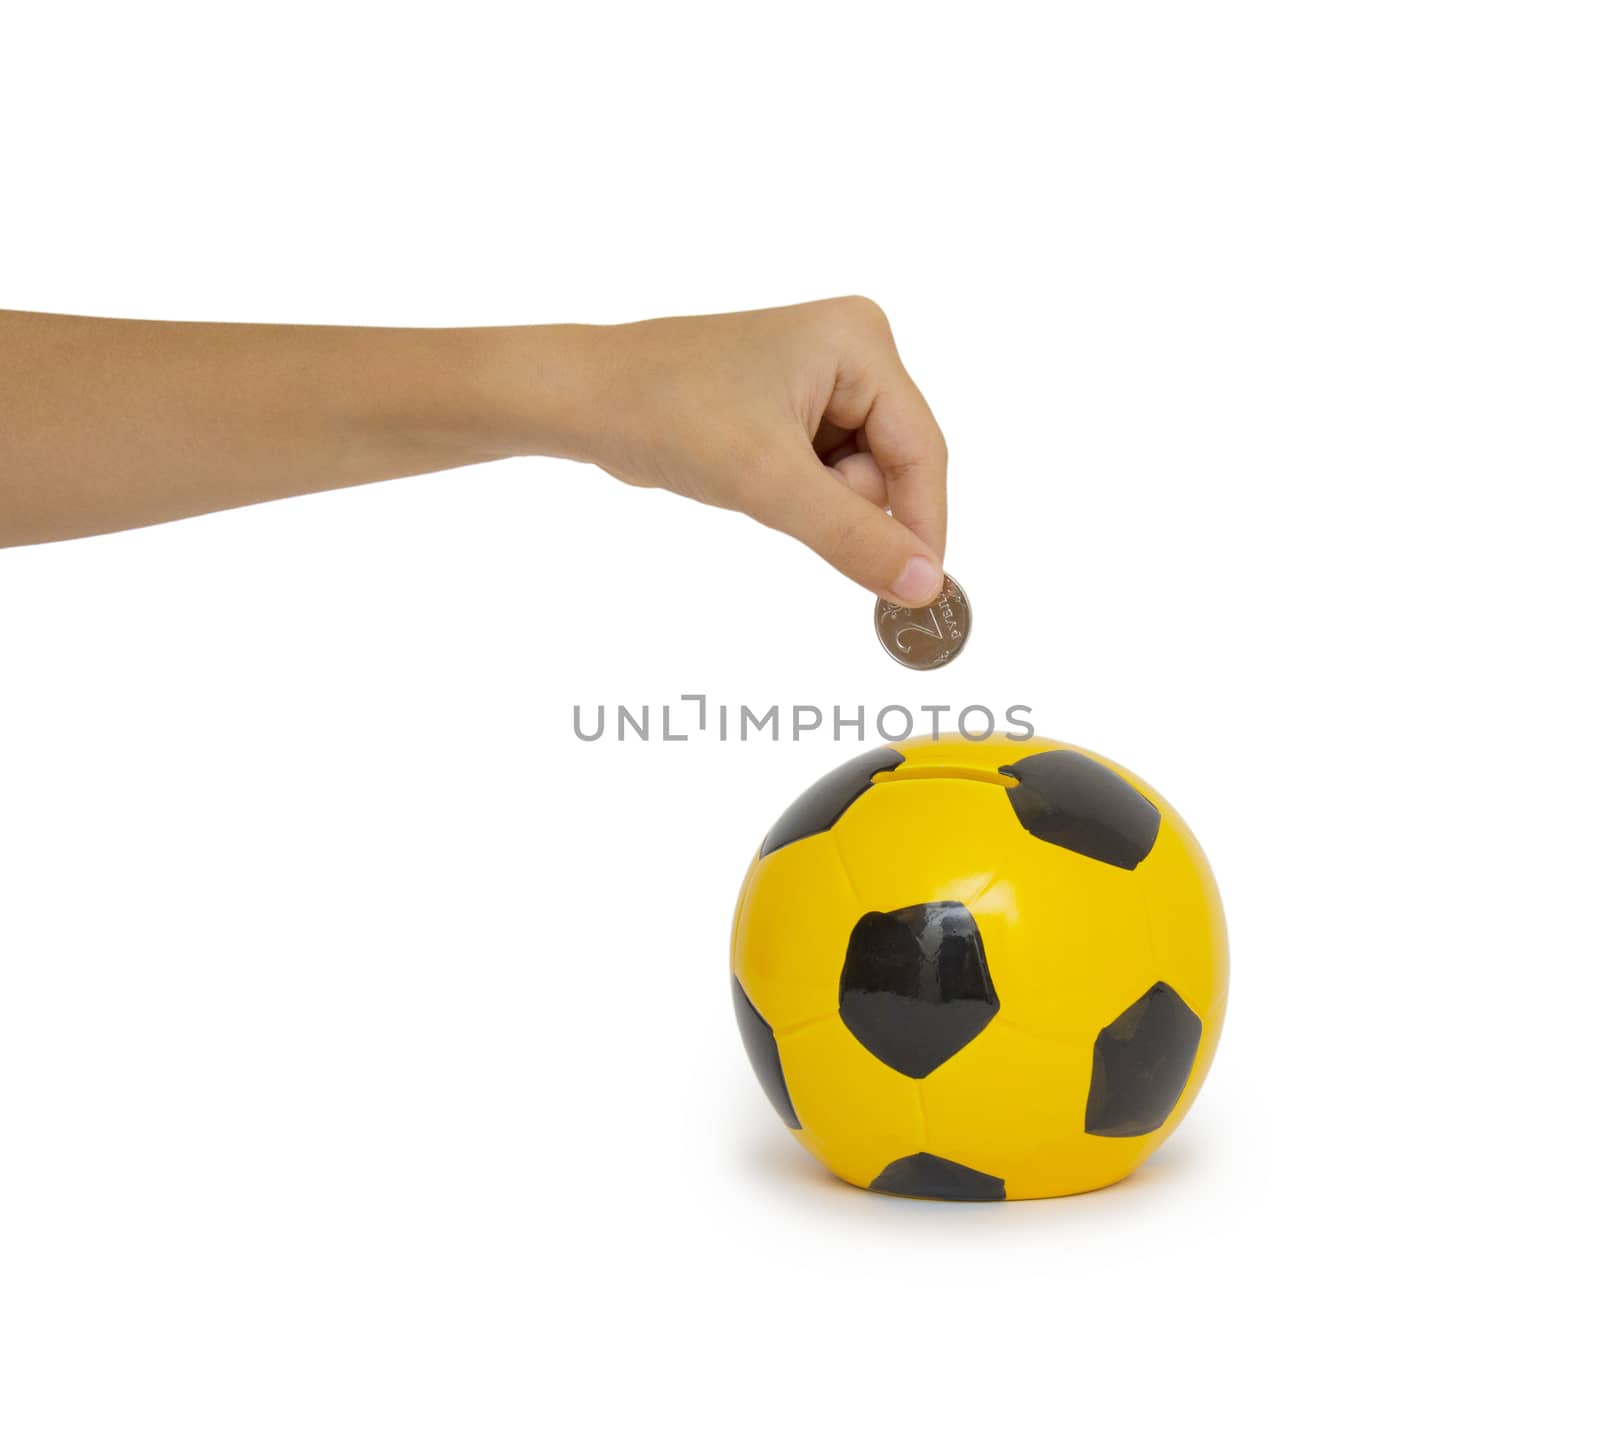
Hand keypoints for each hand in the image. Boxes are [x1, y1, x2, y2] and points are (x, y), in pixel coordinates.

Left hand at [579, 298, 947, 605]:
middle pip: (892, 467)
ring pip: (859, 481)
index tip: (921, 595)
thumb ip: (854, 537)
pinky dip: (795, 495)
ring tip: (753, 474)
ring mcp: (824, 379)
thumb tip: (925, 588)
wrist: (585, 399)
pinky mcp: (794, 408)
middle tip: (778, 493)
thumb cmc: (667, 414)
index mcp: (861, 342)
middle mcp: (852, 351)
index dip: (923, 526)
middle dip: (843, 502)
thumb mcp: (768, 482)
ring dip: (814, 503)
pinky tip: (749, 473)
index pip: (922, 451)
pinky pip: (825, 477)